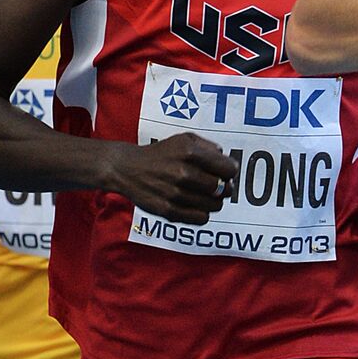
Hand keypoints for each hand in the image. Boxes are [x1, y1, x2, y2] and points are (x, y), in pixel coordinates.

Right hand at [108, 133, 238, 224]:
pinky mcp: (168, 211)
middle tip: (218, 185)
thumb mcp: (185, 139)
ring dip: (214, 201)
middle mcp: (183, 174)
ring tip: (206, 195)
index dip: (230, 172)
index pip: (229, 169)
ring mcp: (175, 194)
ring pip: (215, 206)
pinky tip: (195, 204)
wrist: (127, 168)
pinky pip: (201, 219)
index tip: (225, 172)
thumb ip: (209, 147)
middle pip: (223, 189)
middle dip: (224, 187)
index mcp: (190, 153)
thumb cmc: (161, 153)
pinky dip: (202, 213)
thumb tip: (227, 160)